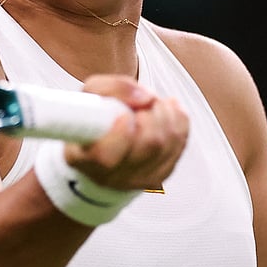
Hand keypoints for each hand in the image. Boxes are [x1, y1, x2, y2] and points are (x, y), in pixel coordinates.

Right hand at [63, 75, 188, 192]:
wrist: (102, 145)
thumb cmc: (93, 121)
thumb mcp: (90, 95)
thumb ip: (113, 88)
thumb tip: (145, 97)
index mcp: (86, 159)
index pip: (105, 156)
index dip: (121, 133)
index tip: (125, 115)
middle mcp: (112, 176)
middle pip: (149, 144)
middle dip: (151, 113)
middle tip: (142, 103)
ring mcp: (140, 178)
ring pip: (168, 142)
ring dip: (165, 113)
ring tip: (152, 104)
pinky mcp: (160, 174)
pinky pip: (180, 142)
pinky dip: (177, 119)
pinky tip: (165, 111)